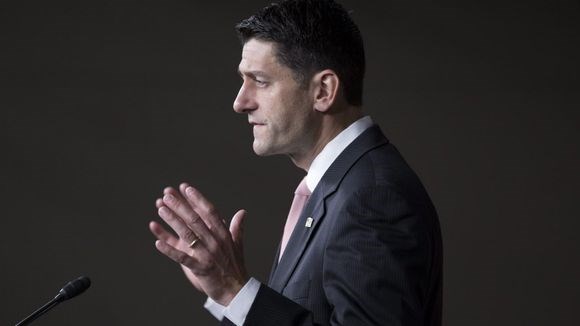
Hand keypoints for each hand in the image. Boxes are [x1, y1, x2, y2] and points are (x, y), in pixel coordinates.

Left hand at [149, 183, 248, 305]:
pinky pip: (182, 258)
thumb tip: (242, 212)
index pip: (210, 212)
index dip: (198, 199)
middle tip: (167, 194)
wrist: (236, 290)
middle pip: (196, 219)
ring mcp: (207, 255)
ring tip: (160, 209)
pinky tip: (157, 242)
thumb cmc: (235, 266)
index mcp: (224, 234)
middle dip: (181, 205)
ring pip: (188, 234)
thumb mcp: (237, 244)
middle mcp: (216, 242)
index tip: (186, 188)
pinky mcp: (200, 269)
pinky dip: (170, 250)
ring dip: (173, 220)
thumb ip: (237, 227)